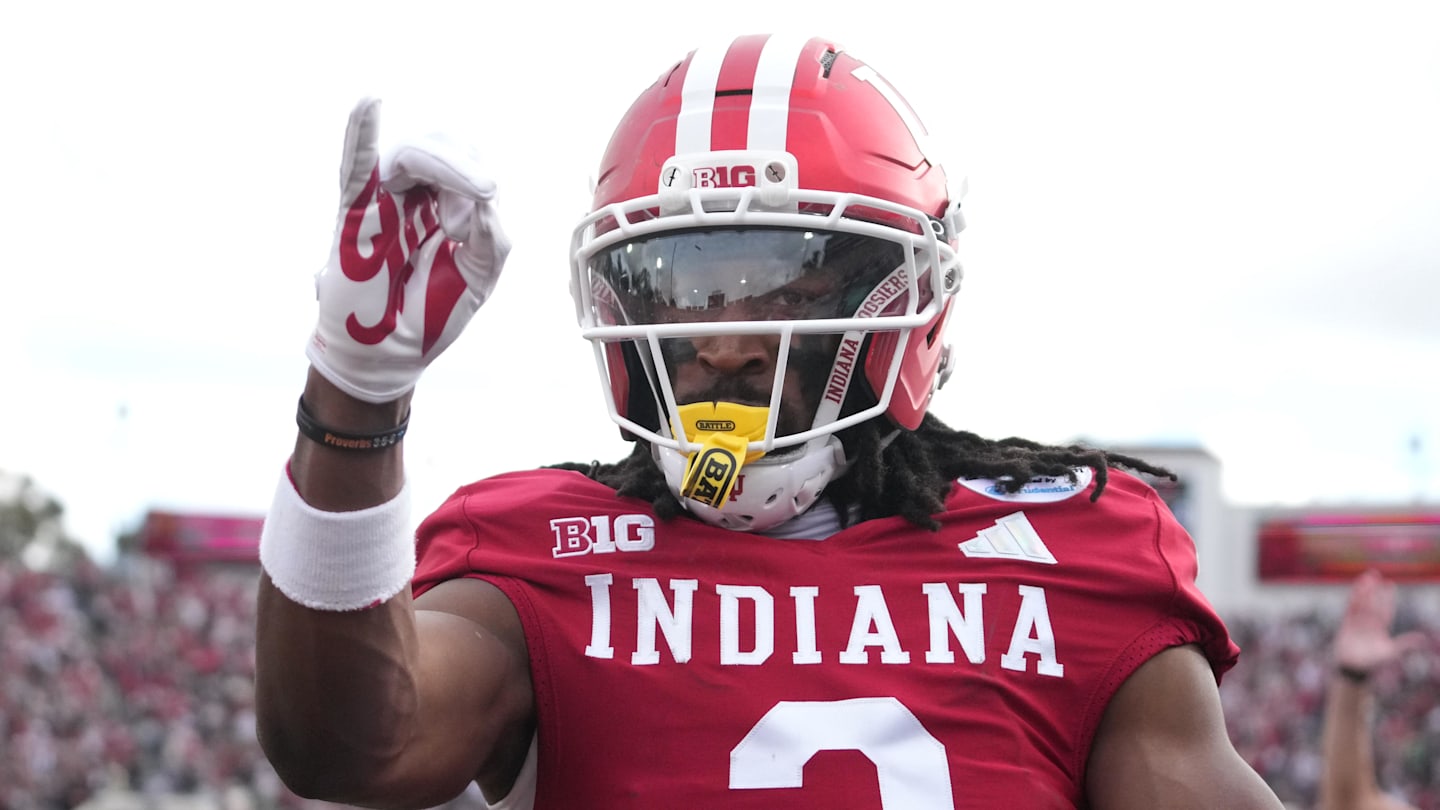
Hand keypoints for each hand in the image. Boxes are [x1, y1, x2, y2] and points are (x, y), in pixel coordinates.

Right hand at [307, 97, 510, 402]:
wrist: (387, 354)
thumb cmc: (429, 313)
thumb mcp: (478, 276)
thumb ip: (489, 235)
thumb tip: (483, 193)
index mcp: (451, 207)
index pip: (470, 167)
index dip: (476, 184)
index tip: (470, 226)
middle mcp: (418, 197)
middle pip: (442, 149)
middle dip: (461, 167)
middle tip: (472, 202)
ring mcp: (385, 201)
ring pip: (409, 155)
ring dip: (436, 161)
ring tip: (453, 198)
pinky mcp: (355, 214)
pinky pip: (357, 166)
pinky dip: (360, 133)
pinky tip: (368, 104)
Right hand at [1332, 569, 1427, 676]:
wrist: (1353, 669)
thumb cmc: (1373, 664)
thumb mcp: (1392, 653)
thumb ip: (1405, 645)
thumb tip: (1423, 638)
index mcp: (1381, 628)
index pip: (1385, 609)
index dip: (1387, 597)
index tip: (1389, 584)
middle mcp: (1370, 623)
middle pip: (1373, 601)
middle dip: (1374, 588)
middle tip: (1375, 573)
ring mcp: (1358, 623)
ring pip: (1361, 602)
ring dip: (1363, 590)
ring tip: (1364, 577)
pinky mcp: (1346, 624)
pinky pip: (1350, 608)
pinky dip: (1353, 598)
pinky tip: (1354, 589)